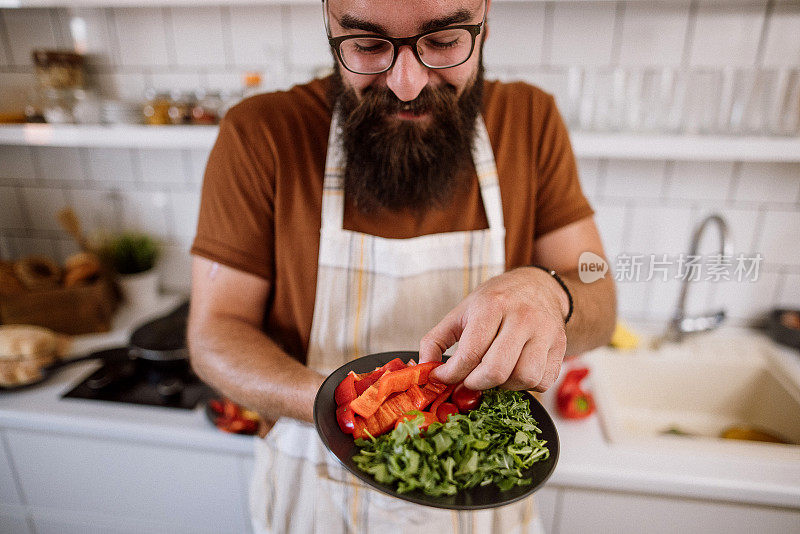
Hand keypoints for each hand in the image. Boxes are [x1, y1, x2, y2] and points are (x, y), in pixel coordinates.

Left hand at [419, 267, 567, 391]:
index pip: (470, 353)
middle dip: (476, 384)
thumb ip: (435, 340)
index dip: (452, 374)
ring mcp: (545, 332)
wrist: (538, 286)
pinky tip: (515, 371)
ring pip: (523, 379)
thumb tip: (423, 369)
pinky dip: (526, 386)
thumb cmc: (497, 300)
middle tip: (468, 382)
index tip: (444, 377)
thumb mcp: (462, 311)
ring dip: (503, 386)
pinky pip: (543, 382)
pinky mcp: (560, 347)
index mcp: (493, 305)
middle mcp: (522, 317)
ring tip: (494, 375)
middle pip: (496, 370)